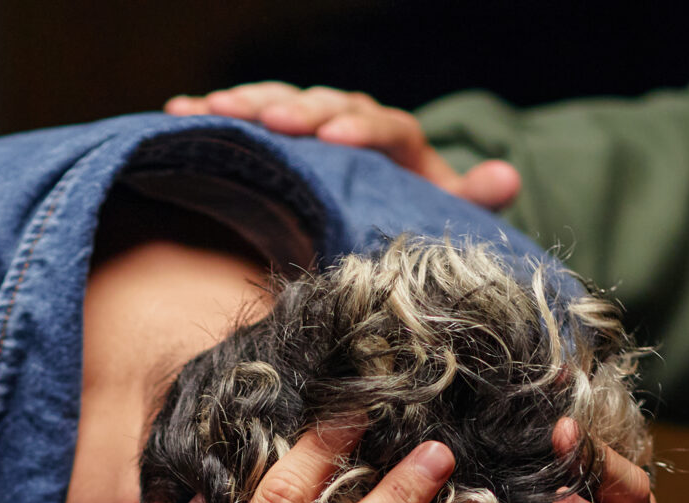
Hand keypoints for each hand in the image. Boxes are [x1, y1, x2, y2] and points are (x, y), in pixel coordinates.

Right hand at [163, 84, 520, 210]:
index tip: (335, 138)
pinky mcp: (278, 135)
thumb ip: (472, 196)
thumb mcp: (448, 211)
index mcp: (394, 137)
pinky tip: (182, 110)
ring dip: (246, 104)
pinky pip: (246, 118)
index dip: (359, 128)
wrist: (386, 209)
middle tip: (271, 120)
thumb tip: (506, 175)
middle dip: (295, 109)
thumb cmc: (415, 216)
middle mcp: (350, 119)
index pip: (381, 123)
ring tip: (212, 110)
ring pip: (279, 101)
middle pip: (323, 104)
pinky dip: (214, 112)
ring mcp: (310, 123)